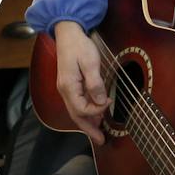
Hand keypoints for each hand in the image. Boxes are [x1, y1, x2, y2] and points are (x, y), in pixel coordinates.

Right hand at [53, 20, 109, 143]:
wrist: (67, 33)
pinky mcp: (69, 85)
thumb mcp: (90, 63)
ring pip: (76, 111)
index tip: (109, 103)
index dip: (97, 110)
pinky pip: (77, 103)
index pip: (82, 109)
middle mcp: (64, 91)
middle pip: (76, 116)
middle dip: (89, 129)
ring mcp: (65, 88)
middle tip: (101, 140)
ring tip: (99, 133)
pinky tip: (94, 116)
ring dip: (87, 122)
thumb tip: (101, 102)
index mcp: (68, 87)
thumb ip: (95, 84)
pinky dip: (85, 112)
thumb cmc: (79, 46)